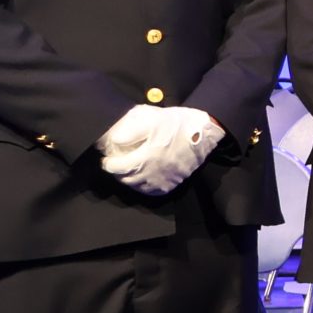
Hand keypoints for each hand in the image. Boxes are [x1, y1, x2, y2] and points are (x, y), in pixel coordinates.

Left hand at [101, 105, 220, 194]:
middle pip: (125, 179)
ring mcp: (163, 180)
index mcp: (146, 157)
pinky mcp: (172, 183)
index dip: (109, 163)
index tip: (107, 158)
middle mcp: (153, 172)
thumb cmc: (178, 124)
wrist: (205, 132)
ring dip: (129, 180)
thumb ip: (131, 131)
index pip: (118, 168)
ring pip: (137, 187)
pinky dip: (143, 187)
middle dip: (118, 172)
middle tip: (117, 164)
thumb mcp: (152, 120)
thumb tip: (114, 140)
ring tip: (128, 171)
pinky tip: (143, 179)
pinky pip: (152, 192)